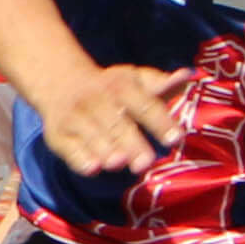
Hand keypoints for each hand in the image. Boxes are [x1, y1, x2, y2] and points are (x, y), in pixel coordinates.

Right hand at [33, 56, 180, 179]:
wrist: (60, 83)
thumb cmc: (110, 88)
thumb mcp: (135, 80)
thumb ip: (160, 84)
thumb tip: (186, 76)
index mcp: (121, 86)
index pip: (144, 105)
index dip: (160, 122)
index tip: (176, 138)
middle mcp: (96, 100)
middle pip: (117, 124)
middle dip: (131, 143)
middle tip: (146, 162)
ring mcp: (75, 117)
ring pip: (93, 137)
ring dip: (106, 151)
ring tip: (118, 163)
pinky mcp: (58, 136)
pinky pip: (69, 149)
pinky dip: (80, 159)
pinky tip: (93, 168)